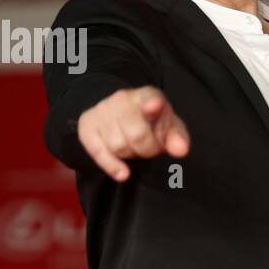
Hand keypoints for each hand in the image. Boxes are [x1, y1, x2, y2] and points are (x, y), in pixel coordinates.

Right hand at [76, 85, 190, 180]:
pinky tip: (123, 173)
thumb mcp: (169, 128)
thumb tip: (181, 151)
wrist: (119, 115)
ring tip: (134, 148)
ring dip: (130, 154)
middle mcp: (122, 99)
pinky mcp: (87, 125)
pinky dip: (112, 165)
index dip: (152, 105)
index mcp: (148, 95)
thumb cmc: (151, 124)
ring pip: (118, 145)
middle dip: (148, 148)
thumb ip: (177, 138)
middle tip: (150, 148)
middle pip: (137, 134)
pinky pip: (98, 152)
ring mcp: (103, 111)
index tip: (154, 106)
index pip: (149, 99)